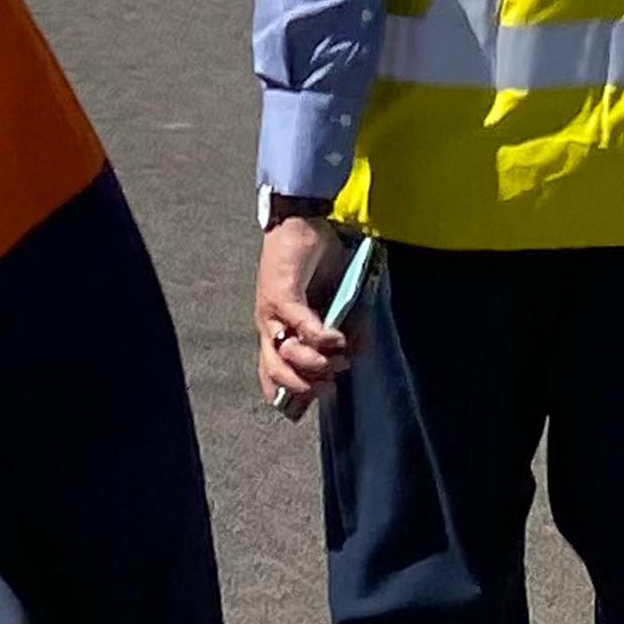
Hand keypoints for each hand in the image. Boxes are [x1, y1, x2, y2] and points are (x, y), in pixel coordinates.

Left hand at [255, 213, 360, 411]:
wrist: (298, 220)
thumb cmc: (312, 259)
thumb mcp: (325, 299)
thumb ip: (337, 325)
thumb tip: (355, 351)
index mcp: (275, 330)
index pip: (271, 376)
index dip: (290, 397)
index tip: (313, 403)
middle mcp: (268, 326)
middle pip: (278, 375)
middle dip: (308, 386)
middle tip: (332, 379)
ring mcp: (272, 312)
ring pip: (286, 356)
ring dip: (314, 363)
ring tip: (337, 356)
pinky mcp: (282, 294)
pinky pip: (300, 325)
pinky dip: (320, 337)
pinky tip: (337, 339)